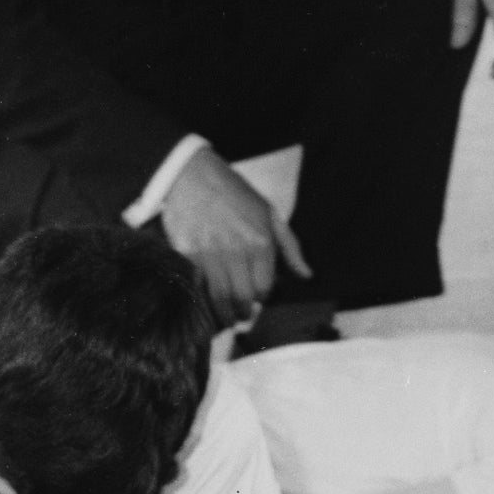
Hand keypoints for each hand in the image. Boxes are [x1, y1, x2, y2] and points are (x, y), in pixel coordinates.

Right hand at [154, 152, 300, 326]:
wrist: (191, 175)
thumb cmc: (233, 193)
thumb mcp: (269, 213)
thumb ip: (290, 247)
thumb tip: (307, 275)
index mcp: (260, 241)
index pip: (265, 287)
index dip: (262, 297)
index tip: (256, 298)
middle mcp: (237, 251)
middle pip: (243, 297)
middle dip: (244, 312)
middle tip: (241, 316)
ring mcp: (210, 254)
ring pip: (220, 298)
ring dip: (224, 315)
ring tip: (226, 318)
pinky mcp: (186, 254)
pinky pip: (197, 288)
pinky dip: (202, 301)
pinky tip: (205, 305)